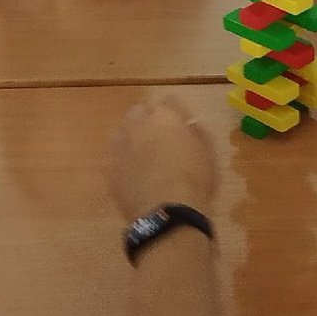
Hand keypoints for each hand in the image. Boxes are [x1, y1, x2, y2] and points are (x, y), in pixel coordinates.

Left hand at [108, 97, 218, 221]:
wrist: (167, 214)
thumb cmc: (194, 181)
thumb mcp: (207, 152)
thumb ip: (196, 131)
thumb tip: (188, 124)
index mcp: (164, 115)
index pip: (170, 101)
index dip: (177, 113)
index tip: (184, 126)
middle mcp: (137, 124)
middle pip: (140, 112)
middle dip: (150, 120)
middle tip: (162, 139)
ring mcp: (119, 146)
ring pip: (124, 132)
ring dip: (133, 138)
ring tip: (145, 158)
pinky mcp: (109, 169)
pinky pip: (116, 157)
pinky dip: (124, 161)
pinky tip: (134, 175)